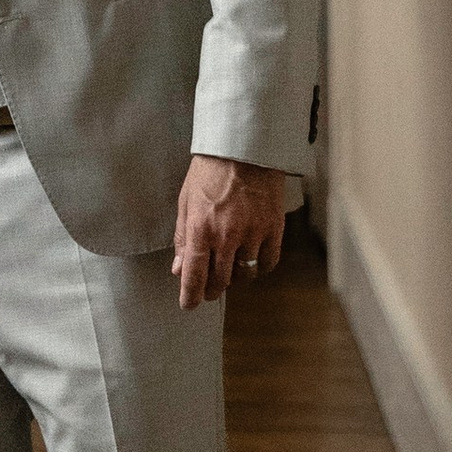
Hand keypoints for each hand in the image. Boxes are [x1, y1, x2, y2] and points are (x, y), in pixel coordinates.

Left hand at [172, 156, 288, 309]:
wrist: (245, 146)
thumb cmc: (210, 170)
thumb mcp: (186, 201)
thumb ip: (182, 237)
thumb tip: (178, 269)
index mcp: (201, 228)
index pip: (194, 274)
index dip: (190, 295)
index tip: (189, 305)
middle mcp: (227, 235)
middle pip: (220, 280)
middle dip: (212, 289)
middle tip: (209, 289)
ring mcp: (253, 233)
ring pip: (244, 275)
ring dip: (234, 278)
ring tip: (229, 271)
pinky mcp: (273, 228)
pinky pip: (267, 262)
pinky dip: (258, 268)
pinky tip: (251, 262)